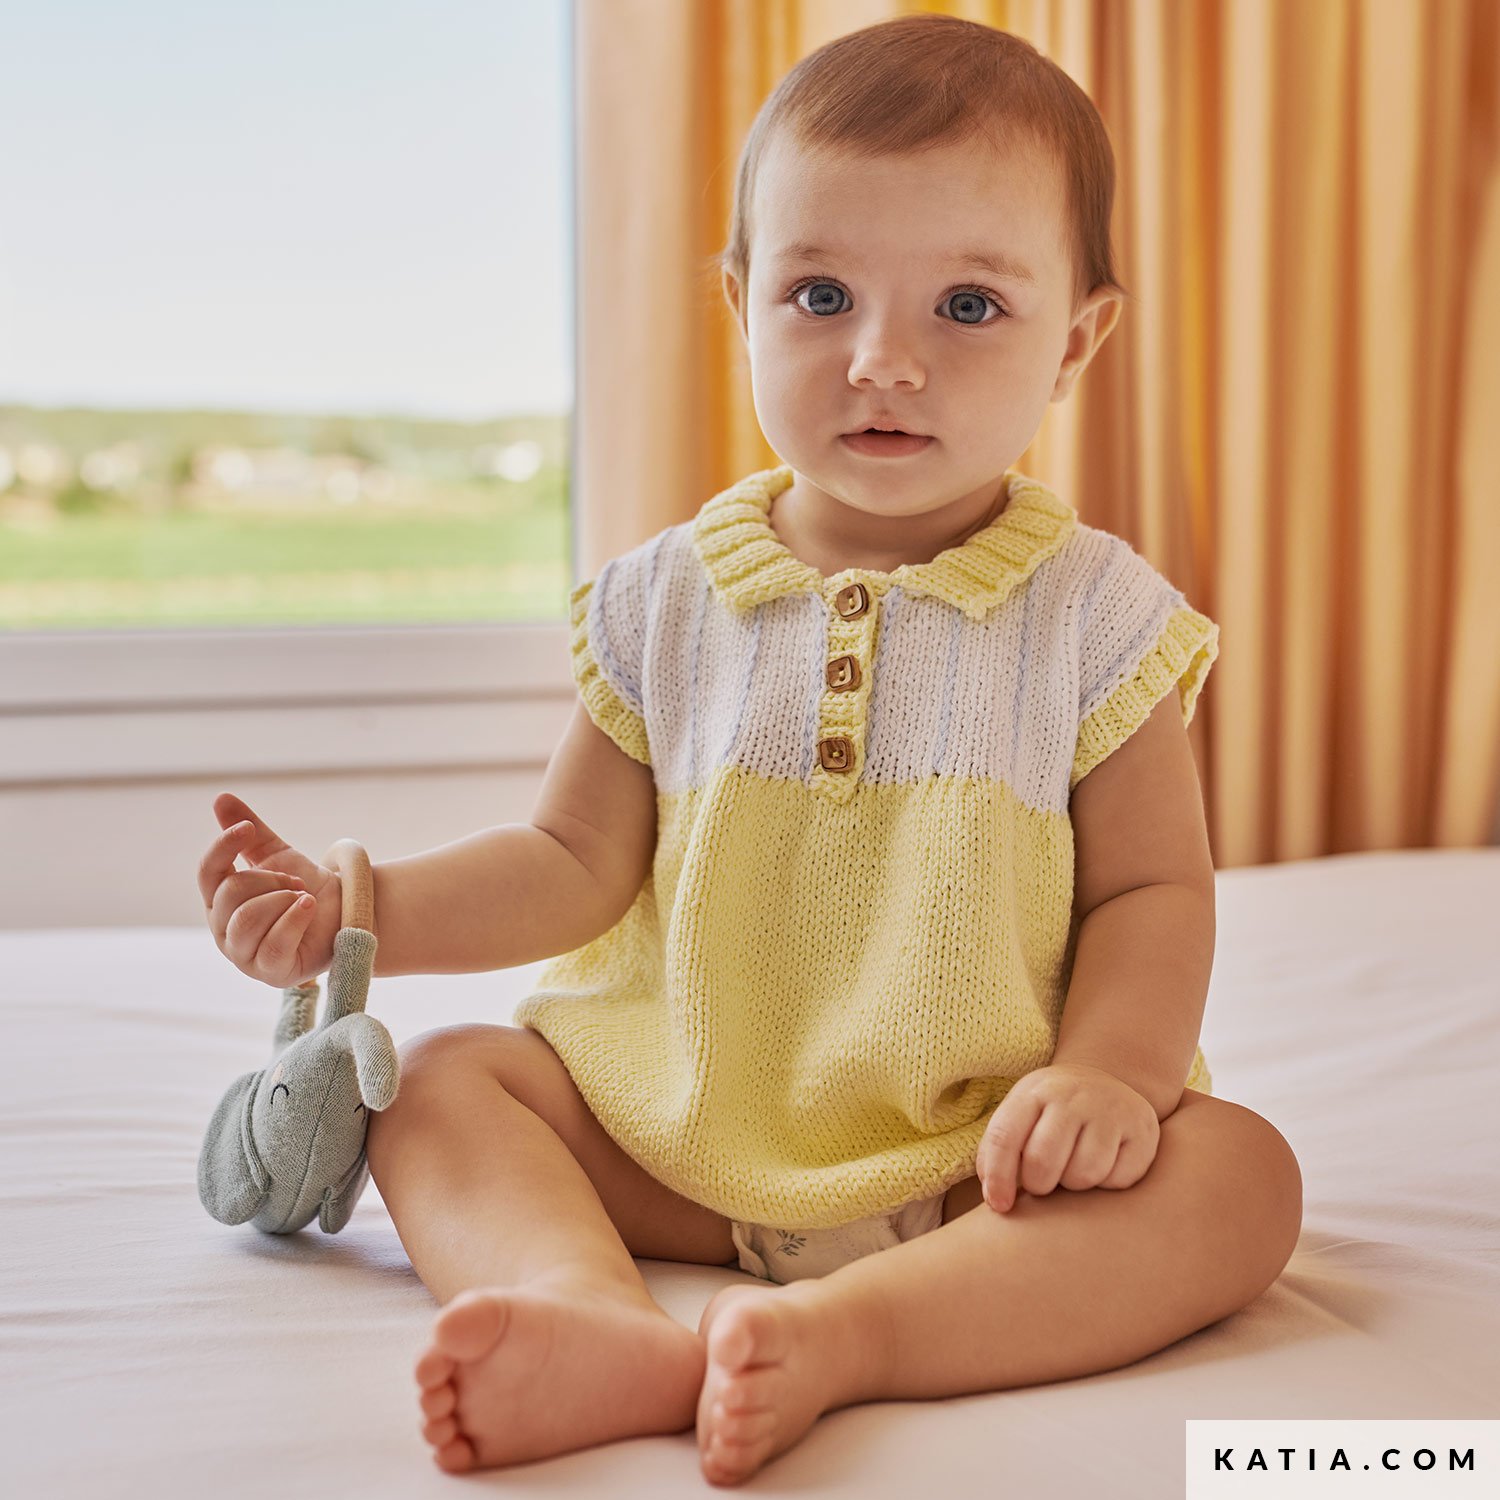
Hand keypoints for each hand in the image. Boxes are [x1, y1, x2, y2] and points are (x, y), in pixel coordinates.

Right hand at [198, 792, 342, 988]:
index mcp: (220, 902)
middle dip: (271, 879)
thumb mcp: (278, 855)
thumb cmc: (305, 888)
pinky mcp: (271, 973)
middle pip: (232, 893)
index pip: (207, 872)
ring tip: (304, 899)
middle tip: (297, 883)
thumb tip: (221, 798)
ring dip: (284, 899)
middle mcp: (224, 930)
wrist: (345, 914)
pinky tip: (309, 906)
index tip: (247, 829)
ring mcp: (244, 956)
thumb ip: (249, 833)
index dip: (224, 846)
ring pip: (248, 917)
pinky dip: (295, 919)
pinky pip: (273, 943)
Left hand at [977, 1063, 1159, 1212]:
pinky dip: (1108, 1184)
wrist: (1106, 1084)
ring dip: (1074, 1185)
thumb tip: (996, 1199)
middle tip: (1043, 1183)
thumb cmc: (1051, 1114)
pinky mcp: (1143, 1129)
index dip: (998, 1177)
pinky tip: (1104, 1166)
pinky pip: (1119, 1179)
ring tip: (1074, 1169)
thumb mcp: (1021, 1116)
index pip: (1004, 1136)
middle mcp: (1073, 1096)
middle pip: (1042, 1161)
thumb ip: (999, 1151)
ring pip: (1084, 1174)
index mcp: (1034, 1092)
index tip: (1000, 1206)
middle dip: (1038, 1185)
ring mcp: (1111, 1109)